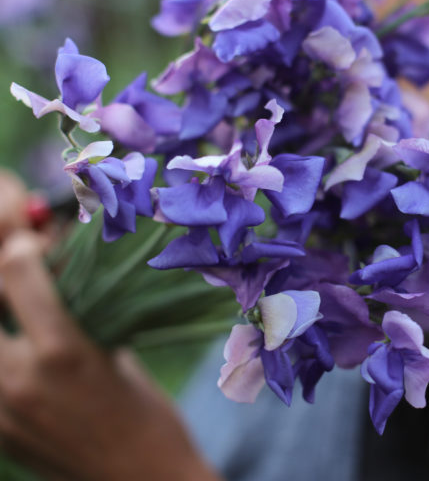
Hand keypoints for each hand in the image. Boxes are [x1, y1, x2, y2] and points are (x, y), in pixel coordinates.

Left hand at [0, 230, 221, 480]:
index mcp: (63, 351)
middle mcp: (20, 380)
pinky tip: (20, 351)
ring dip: (0, 319)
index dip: (20, 245)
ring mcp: (0, 412)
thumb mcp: (118, 352)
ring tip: (20, 315)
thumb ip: (80, 314)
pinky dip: (3, 355)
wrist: (140, 480)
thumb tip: (55, 274)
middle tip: (13, 272)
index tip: (30, 238)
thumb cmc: (146, 411)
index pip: (18, 276)